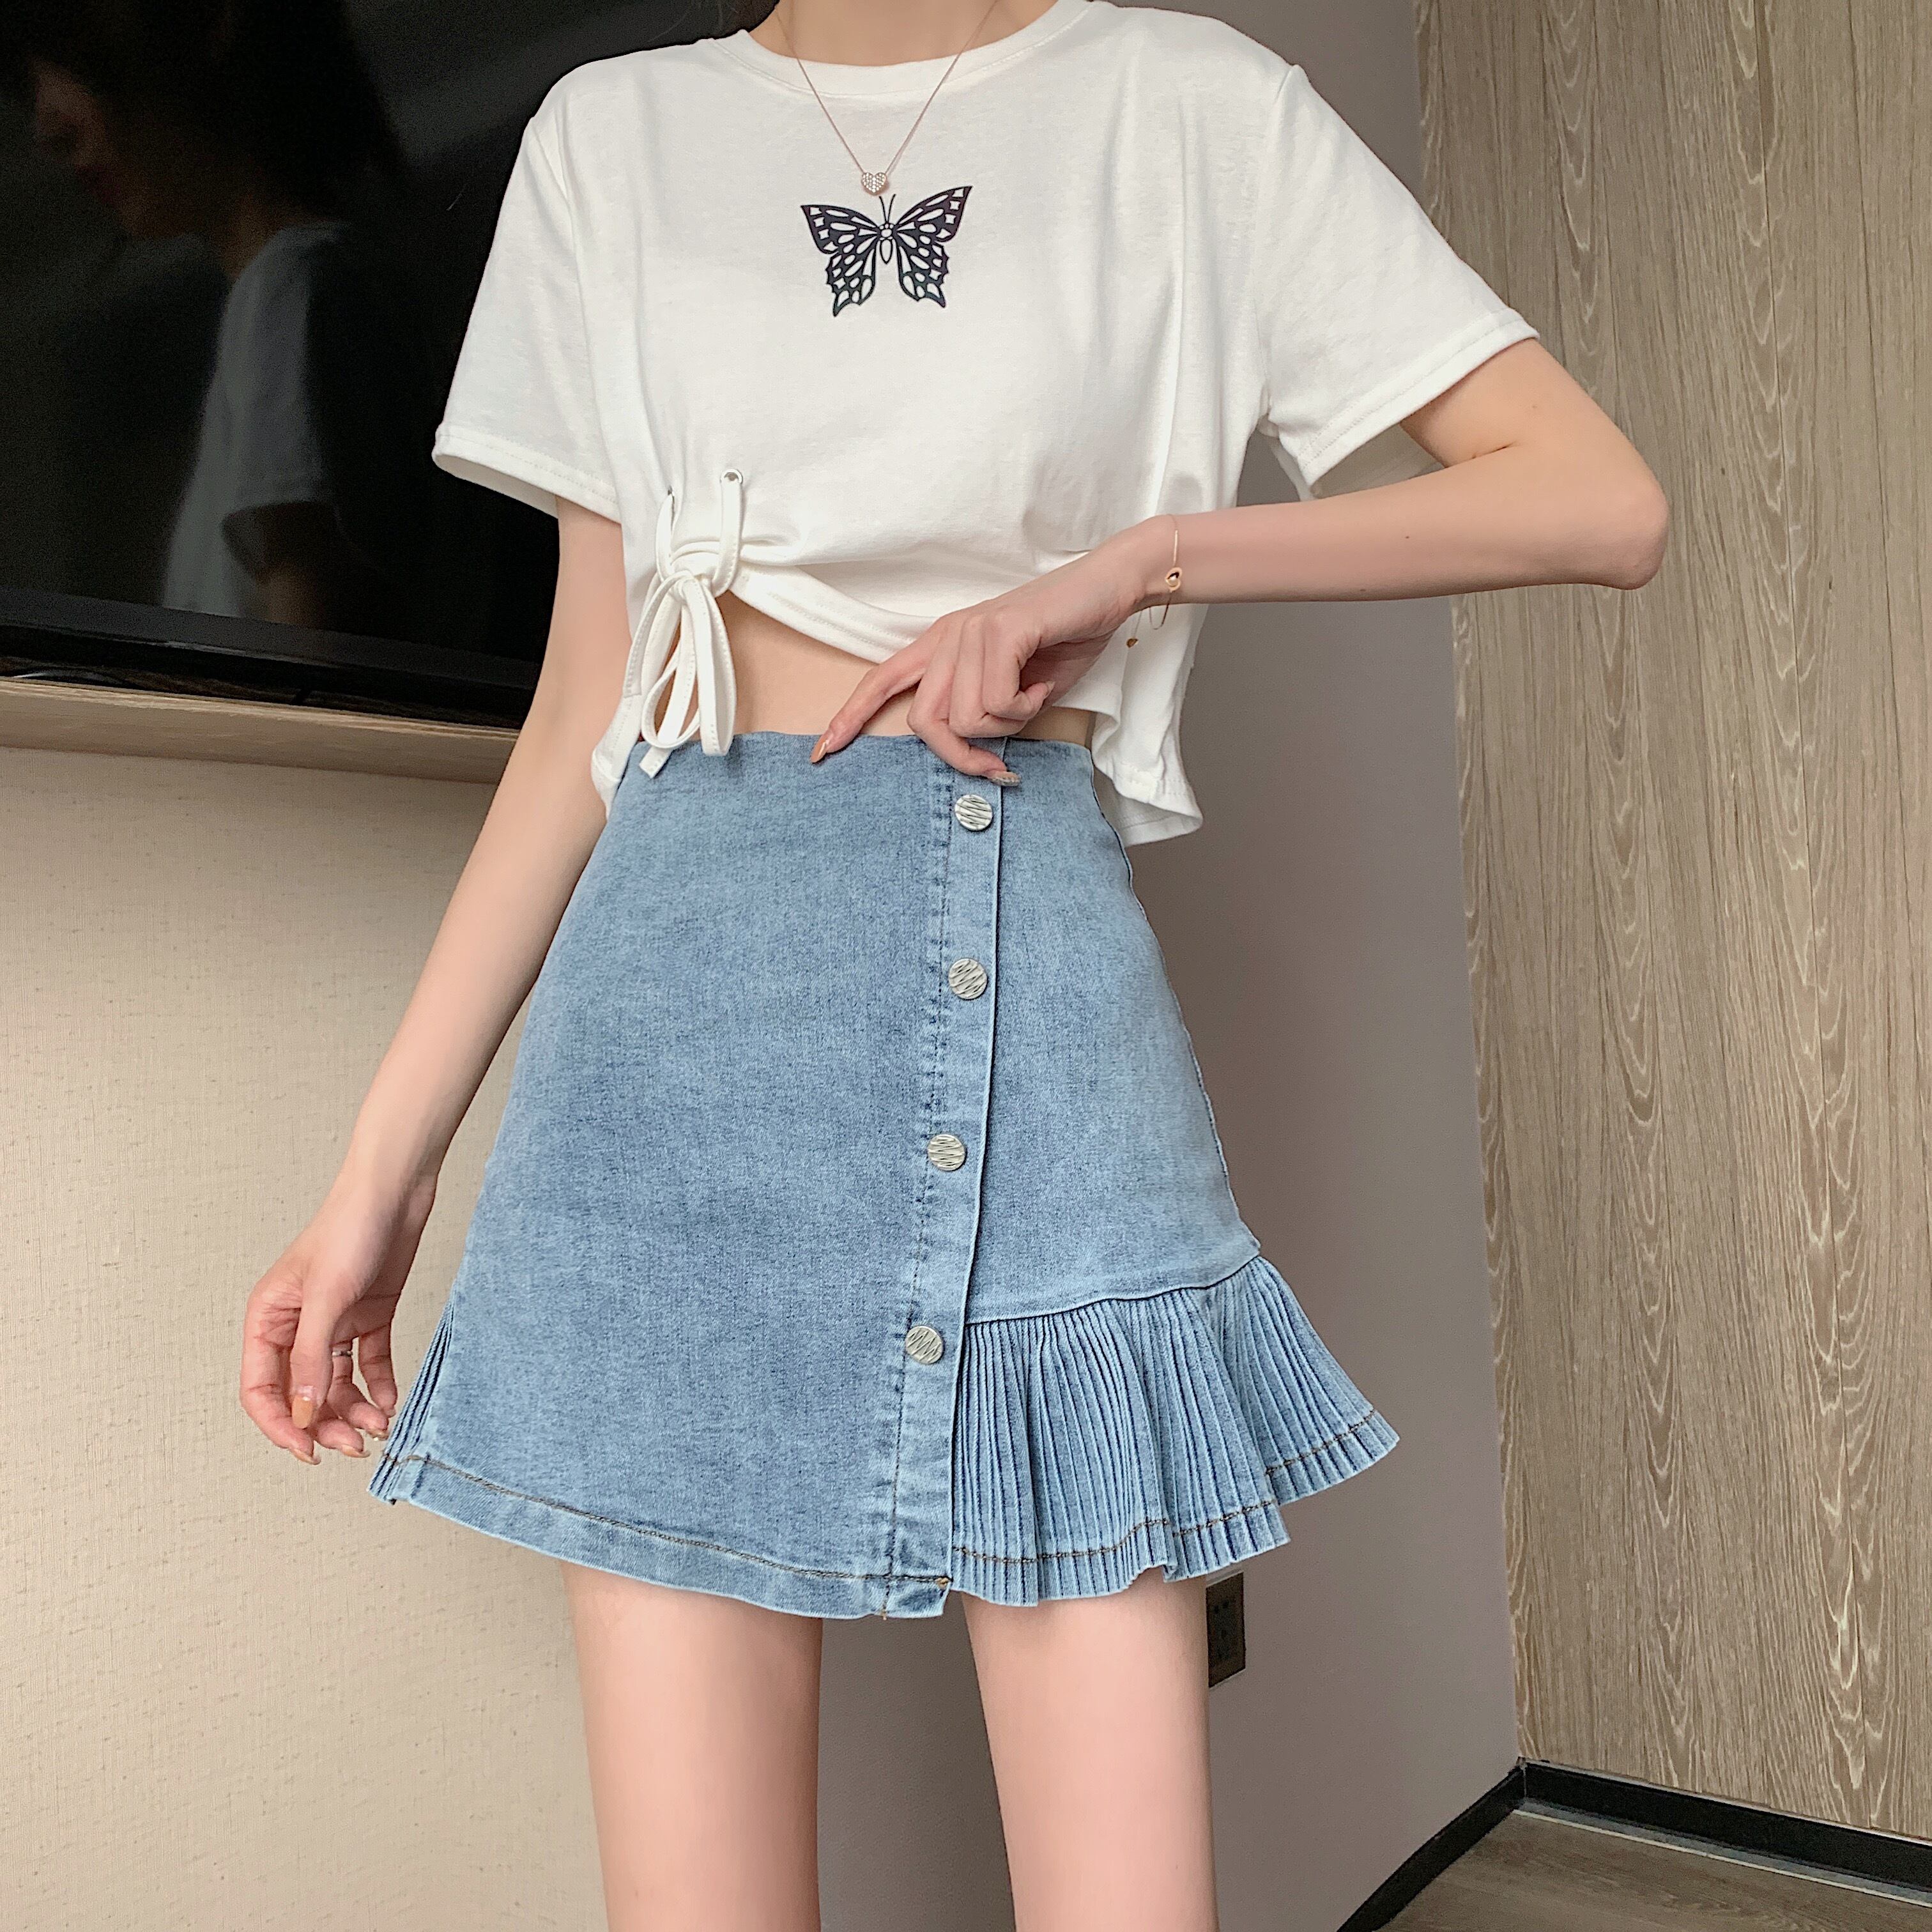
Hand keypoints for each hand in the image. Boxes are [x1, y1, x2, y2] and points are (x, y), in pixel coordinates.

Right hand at [239, 1165, 438, 1463]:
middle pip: (302, 1393)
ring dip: (355, 1410)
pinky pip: (368, 1364)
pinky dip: (379, 1385)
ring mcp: (334, 1323)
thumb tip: (303, 1414)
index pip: (262, 1389)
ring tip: (381, 1424)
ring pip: (336, 1384)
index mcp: (268, 1319)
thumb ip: (313, 1357)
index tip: (309, 1451)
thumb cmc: (350, 1228)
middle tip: (355, 1445)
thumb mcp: (328, 1297)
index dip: (281, 1425)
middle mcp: (297, 1326)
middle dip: (325, 1423)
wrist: (396, 1191)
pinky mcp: (368, 1317)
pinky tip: (392, 1400)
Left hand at [809, 522, 1165, 779]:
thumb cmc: (1067, 636)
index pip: (882, 681)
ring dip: (1009, 722)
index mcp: (943, 645)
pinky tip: (1041, 682)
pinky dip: (1026, 706)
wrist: (1108, 587)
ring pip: (967, 718)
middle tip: (999, 765)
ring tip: (1033, 693)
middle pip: (925, 722)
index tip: (823, 752)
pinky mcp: (998, 631)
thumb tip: (978, 749)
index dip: (851, 717)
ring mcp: (969, 631)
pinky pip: (996, 701)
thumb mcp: (1018, 685)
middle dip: (962, 755)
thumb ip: (986, 711)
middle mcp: (947, 637)